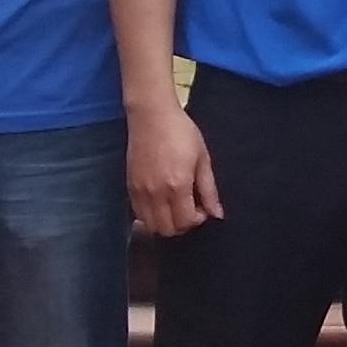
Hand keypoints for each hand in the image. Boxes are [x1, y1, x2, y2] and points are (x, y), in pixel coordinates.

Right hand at [127, 100, 221, 238]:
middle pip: (167, 230)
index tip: (202, 207)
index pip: (185, 222)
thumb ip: (209, 190)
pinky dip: (150, 216)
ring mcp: (139, 192)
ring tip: (175, 206)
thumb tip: (217, 214)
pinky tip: (161, 201)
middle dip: (182, 225)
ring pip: (150, 226)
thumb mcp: (202, 158)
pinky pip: (138, 214)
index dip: (197, 220)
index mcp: (177, 185)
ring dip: (165, 223)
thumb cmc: (181, 132)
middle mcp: (156, 193)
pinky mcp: (129, 187)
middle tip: (190, 208)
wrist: (151, 116)